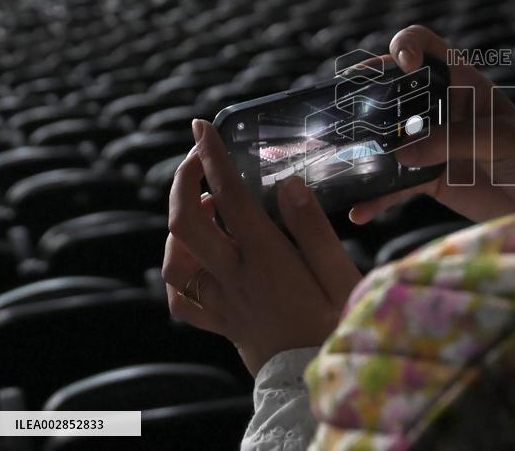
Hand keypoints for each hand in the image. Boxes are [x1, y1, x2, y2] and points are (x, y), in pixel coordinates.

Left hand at [162, 120, 361, 375]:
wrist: (317, 386)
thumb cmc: (337, 326)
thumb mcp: (340, 273)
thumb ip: (313, 228)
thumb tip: (289, 184)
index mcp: (266, 258)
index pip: (229, 197)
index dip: (213, 157)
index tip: (203, 127)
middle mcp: (234, 277)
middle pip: (185, 223)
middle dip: (183, 181)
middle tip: (197, 158)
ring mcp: (222, 302)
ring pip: (175, 261)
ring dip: (180, 225)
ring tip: (205, 206)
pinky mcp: (221, 323)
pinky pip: (182, 299)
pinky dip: (180, 271)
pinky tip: (197, 258)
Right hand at [350, 25, 514, 224]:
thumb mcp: (498, 139)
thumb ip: (453, 140)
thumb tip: (401, 153)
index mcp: (461, 83)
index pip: (426, 47)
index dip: (407, 46)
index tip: (401, 64)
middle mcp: (439, 108)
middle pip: (392, 89)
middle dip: (365, 95)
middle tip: (345, 107)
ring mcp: (429, 143)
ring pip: (385, 138)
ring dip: (362, 147)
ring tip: (339, 157)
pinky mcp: (427, 178)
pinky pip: (394, 186)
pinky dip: (376, 198)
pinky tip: (360, 210)